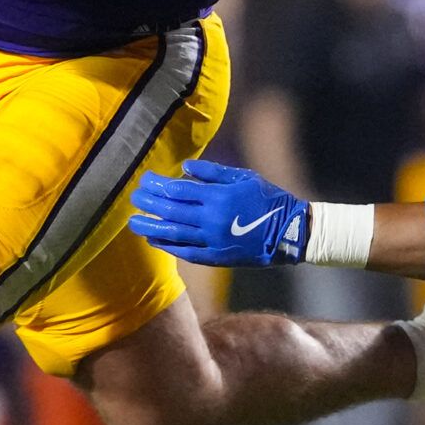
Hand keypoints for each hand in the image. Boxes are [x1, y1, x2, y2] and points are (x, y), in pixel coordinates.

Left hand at [128, 159, 310, 266]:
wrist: (290, 231)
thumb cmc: (268, 198)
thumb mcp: (244, 177)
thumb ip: (213, 173)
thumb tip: (185, 167)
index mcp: (218, 197)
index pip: (178, 190)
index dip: (158, 185)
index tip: (144, 180)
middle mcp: (212, 219)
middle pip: (171, 211)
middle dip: (149, 204)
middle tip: (134, 198)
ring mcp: (213, 240)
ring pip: (174, 233)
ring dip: (151, 227)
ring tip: (134, 223)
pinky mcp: (217, 257)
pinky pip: (187, 252)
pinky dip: (169, 246)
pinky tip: (155, 240)